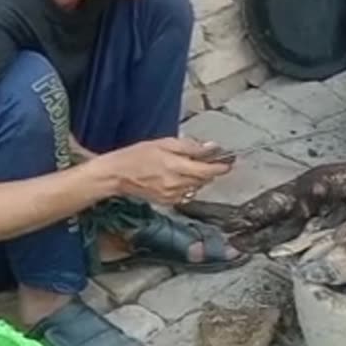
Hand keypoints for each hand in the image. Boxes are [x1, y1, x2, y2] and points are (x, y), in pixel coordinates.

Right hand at [95, 137, 232, 206]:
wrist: (115, 175)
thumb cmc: (136, 156)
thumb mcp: (164, 143)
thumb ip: (189, 147)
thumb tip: (210, 147)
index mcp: (177, 168)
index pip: (208, 171)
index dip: (221, 167)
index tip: (229, 163)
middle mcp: (177, 184)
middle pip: (204, 180)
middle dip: (210, 170)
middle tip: (210, 160)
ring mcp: (173, 195)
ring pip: (196, 187)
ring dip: (198, 178)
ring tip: (189, 166)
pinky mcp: (167, 201)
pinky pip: (185, 194)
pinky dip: (187, 185)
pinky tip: (178, 177)